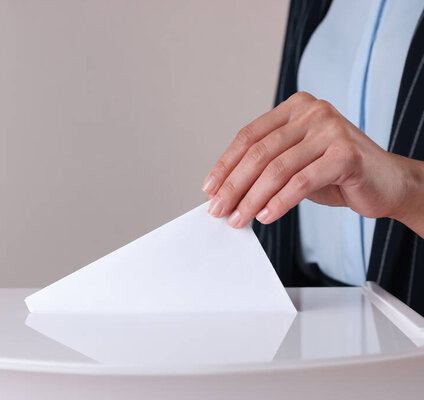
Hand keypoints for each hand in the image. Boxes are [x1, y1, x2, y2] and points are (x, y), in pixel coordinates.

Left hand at [202, 91, 423, 235]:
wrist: (387, 184)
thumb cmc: (336, 174)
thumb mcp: (295, 163)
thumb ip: (266, 167)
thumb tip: (225, 192)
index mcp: (295, 108)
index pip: (249, 136)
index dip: (225, 164)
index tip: (209, 188)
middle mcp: (312, 112)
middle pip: (259, 152)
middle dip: (233, 185)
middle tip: (218, 209)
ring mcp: (331, 130)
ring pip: (277, 169)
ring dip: (251, 199)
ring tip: (238, 219)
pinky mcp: (346, 154)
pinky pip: (301, 182)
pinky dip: (279, 202)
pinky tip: (265, 216)